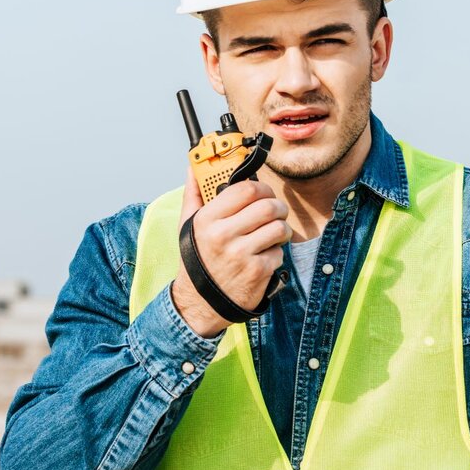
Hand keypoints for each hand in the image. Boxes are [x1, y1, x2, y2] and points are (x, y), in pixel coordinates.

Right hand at [171, 168, 289, 336]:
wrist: (200, 303)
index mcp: (207, 219)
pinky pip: (280, 252)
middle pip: (268, 206)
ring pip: (279, 228)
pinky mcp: (258, 272)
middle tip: (275, 212)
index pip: (246, 189)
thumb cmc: (198, 259)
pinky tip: (263, 257)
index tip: (263, 193)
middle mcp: (223, 235)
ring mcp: (242, 255)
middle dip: (278, 207)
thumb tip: (193, 166)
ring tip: (272, 234)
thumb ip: (193, 194)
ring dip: (281, 230)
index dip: (261, 188)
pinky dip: (276, 254)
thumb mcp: (188, 226)